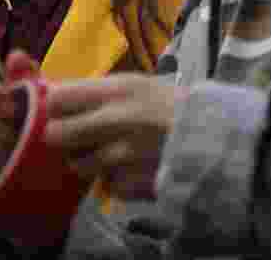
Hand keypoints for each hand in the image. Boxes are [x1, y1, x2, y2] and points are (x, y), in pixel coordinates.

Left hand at [45, 74, 181, 199]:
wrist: (216, 140)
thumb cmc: (173, 108)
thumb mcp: (138, 86)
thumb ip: (100, 92)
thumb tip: (56, 97)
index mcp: (117, 90)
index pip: (58, 98)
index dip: (54, 108)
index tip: (60, 112)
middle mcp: (115, 121)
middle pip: (56, 134)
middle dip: (61, 138)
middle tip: (73, 138)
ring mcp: (121, 156)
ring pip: (77, 164)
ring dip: (86, 162)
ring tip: (109, 154)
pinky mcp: (130, 184)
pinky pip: (106, 185)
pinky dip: (113, 182)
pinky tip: (131, 171)